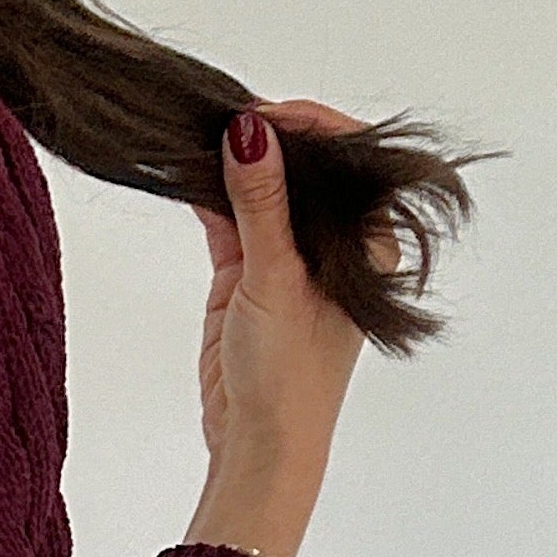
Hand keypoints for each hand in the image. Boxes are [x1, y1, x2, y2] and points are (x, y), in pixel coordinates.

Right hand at [185, 98, 380, 556]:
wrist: (258, 442)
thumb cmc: (290, 375)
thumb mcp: (274, 278)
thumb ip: (261, 203)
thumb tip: (251, 131)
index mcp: (368, 241)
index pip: (348, 159)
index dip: (310, 128)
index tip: (262, 115)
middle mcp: (333, 242)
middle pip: (303, 167)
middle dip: (266, 137)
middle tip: (222, 116)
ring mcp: (288, 255)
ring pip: (262, 188)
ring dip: (233, 163)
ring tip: (198, 134)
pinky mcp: (247, 272)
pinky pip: (232, 216)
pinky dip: (211, 194)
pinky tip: (187, 170)